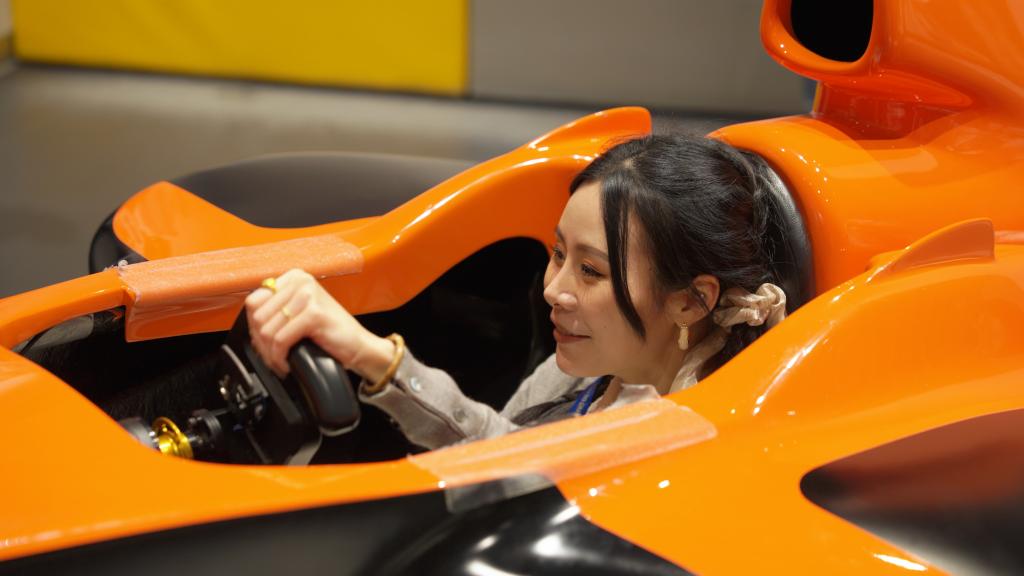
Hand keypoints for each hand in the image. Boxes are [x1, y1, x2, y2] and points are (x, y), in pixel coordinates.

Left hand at [244, 269, 394, 379]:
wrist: (360, 346)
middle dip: (261, 343)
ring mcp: (308, 296)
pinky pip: (280, 340)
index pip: (254, 301)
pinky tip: (288, 363)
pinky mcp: (314, 314)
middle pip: (257, 316)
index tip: (264, 343)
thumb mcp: (300, 313)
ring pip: (267, 330)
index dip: (255, 327)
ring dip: (270, 354)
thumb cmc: (331, 332)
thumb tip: (250, 322)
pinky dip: (280, 358)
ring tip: (280, 361)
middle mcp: (301, 281)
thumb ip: (277, 309)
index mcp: (295, 277)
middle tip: (273, 357)